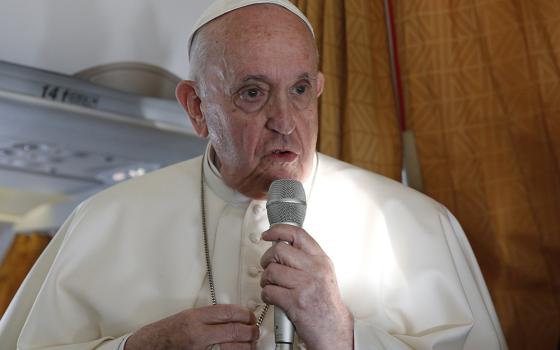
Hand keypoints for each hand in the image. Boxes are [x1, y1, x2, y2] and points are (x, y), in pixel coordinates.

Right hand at [125, 304, 258, 349]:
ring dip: (246, 346)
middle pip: (235, 331)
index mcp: (194, 318)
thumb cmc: (164, 334)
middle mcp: (198, 335)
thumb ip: (208, 316)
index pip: (228, 312)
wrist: (146, 348)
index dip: (245, 314)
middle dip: (250, 331)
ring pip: (234, 349)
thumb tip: (232, 316)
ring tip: (249, 343)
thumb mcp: (186, 316)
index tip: (250, 316)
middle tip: (254, 330)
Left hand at [260, 225, 353, 349]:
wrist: (333, 329)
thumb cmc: (326, 303)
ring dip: (265, 279)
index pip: (298, 234)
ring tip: (271, 285)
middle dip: (267, 259)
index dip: (278, 230)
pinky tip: (273, 297)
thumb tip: (284, 246)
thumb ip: (306, 258)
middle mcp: (314, 269)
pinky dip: (266, 295)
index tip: (268, 234)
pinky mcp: (295, 302)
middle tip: (268, 266)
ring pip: (271, 271)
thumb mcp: (323, 273)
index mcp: (321, 260)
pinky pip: (269, 291)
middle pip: (279, 250)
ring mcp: (305, 285)